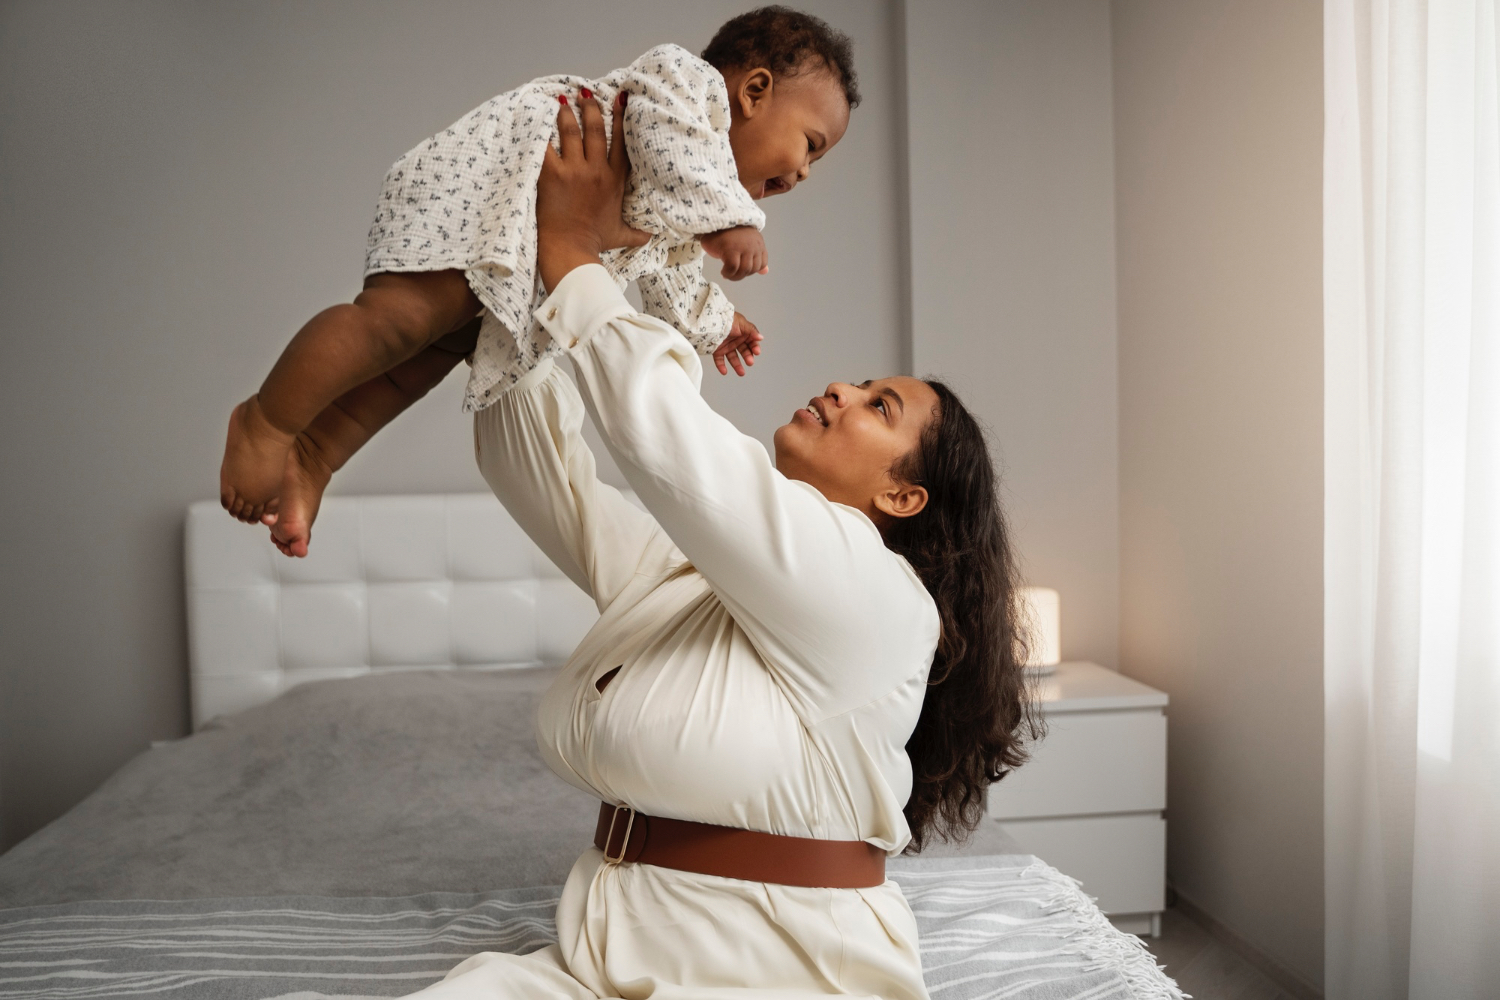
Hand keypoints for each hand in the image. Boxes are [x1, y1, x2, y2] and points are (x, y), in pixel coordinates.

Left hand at [536, 89, 650, 290]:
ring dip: (567, 112)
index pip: (621, 142)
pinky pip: (546, 145)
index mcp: (614, 180)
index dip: (621, 117)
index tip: (620, 98)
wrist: (571, 250)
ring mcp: (574, 171)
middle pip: (595, 130)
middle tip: (584, 92)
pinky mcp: (552, 175)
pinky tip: (537, 116)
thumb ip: (638, 233)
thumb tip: (653, 236)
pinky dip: (541, 130)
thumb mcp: (622, 235)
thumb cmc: (594, 243)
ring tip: (562, 100)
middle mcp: (597, 171)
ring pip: (571, 132)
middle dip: (591, 107)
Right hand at [700, 226, 768, 280]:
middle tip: (731, 273)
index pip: (761, 264)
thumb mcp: (745, 245)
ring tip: (727, 274)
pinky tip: (723, 271)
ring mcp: (742, 246)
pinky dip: (727, 273)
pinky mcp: (730, 249)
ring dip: (734, 276)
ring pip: (743, 270)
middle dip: (741, 275)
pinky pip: (732, 268)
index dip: (750, 270)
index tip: (739, 269)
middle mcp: (753, 244)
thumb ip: (755, 258)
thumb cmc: (728, 233)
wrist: (713, 221)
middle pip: (752, 269)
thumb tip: (765, 272)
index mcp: (758, 242)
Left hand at [712, 312, 763, 375]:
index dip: (755, 347)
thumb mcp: (742, 323)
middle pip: (744, 351)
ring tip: (741, 373)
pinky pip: (719, 360)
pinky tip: (724, 371)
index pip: (752, 342)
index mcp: (743, 333)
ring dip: (737, 366)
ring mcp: (726, 346)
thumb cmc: (727, 318)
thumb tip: (761, 337)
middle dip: (748, 357)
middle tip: (750, 362)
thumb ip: (752, 331)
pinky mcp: (717, 350)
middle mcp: (735, 341)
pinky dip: (721, 366)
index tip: (756, 352)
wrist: (712, 319)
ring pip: (733, 358)